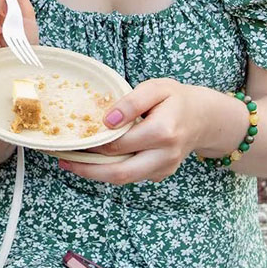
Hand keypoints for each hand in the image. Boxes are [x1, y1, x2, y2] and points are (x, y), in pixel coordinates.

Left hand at [59, 78, 211, 184]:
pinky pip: (132, 176)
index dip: (93, 143)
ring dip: (95, 174)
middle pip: (120, 172)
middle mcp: (165, 155)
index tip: (71, 138)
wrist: (204, 117)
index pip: (120, 143)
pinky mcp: (161, 174)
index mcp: (163, 132)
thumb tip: (107, 120)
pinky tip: (94, 161)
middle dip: (87, 170)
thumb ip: (131, 101)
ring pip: (124, 179)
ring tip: (70, 162)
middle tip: (63, 160)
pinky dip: (111, 171)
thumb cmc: (176, 99)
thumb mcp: (156, 88)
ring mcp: (164, 168)